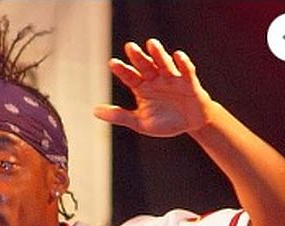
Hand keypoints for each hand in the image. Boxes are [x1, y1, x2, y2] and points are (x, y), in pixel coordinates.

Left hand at [94, 38, 212, 136]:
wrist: (190, 123)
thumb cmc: (164, 121)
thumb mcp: (140, 123)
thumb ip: (119, 116)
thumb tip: (94, 111)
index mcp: (142, 88)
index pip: (130, 77)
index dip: (122, 70)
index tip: (112, 63)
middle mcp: (155, 79)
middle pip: (145, 66)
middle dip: (138, 57)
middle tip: (130, 47)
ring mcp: (172, 79)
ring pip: (164, 64)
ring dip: (158, 55)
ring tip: (151, 45)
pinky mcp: (189, 82)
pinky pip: (186, 71)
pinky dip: (182, 64)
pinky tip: (177, 56)